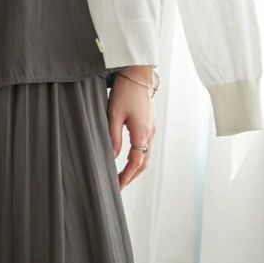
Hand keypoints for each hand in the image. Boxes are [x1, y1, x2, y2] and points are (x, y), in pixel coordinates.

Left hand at [107, 68, 156, 188]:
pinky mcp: (150, 124)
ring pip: (146, 156)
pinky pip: (146, 147)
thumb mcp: (113, 115)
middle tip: (119, 187)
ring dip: (135, 169)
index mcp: (142, 133)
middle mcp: (150, 133)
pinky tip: (129, 160)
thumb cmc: (125, 92)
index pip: (135, 163)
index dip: (126, 177)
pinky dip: (138, 158)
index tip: (117, 187)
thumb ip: (113, 137)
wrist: (138, 75)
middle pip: (143, 163)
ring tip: (122, 177)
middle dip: (131, 176)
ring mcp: (152, 129)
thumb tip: (112, 157)